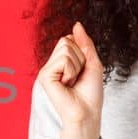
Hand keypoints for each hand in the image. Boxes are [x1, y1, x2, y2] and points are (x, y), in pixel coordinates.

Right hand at [35, 21, 103, 138]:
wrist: (87, 114)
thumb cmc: (90, 94)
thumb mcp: (92, 63)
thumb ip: (85, 43)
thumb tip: (77, 24)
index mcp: (61, 62)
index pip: (69, 39)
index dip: (82, 52)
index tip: (83, 70)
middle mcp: (52, 65)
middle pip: (67, 40)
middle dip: (80, 57)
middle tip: (78, 76)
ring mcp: (47, 70)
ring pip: (65, 47)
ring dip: (76, 65)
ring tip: (73, 81)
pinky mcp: (44, 76)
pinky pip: (63, 59)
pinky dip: (71, 70)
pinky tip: (67, 84)